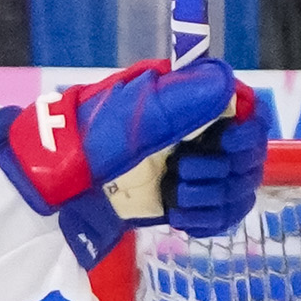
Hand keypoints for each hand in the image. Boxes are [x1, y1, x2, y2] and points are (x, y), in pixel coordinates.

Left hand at [0, 57, 261, 265]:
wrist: (51, 191)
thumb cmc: (84, 142)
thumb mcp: (132, 116)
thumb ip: (180, 100)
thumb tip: (225, 80)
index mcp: (191, 103)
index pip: (248, 113)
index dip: (248, 133)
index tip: (227, 145)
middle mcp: (197, 134)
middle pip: (250, 156)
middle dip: (225, 171)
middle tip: (184, 175)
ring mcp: (190, 170)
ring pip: (238, 188)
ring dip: (214, 198)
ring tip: (176, 197)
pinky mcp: (181, 203)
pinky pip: (221, 215)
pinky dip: (209, 220)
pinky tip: (180, 218)